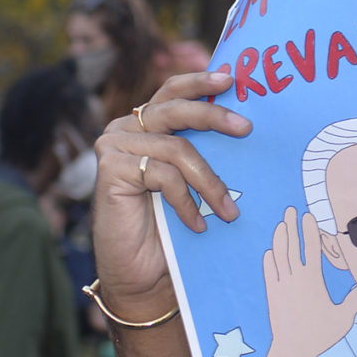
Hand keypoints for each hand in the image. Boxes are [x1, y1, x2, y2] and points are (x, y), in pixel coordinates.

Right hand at [90, 68, 250, 321]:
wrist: (143, 277)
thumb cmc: (173, 227)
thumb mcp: (192, 180)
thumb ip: (203, 150)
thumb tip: (245, 125)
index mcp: (146, 124)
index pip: (173, 92)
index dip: (200, 82)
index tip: (231, 79)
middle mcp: (126, 128)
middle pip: (175, 109)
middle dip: (214, 115)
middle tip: (246, 129)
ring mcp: (115, 147)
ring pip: (176, 148)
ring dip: (209, 182)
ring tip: (228, 211)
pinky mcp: (110, 170)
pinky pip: (163, 175)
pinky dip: (186, 201)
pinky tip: (196, 225)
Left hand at [262, 207, 356, 356]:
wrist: (292, 350)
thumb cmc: (320, 335)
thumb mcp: (343, 317)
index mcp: (312, 280)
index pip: (311, 247)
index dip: (309, 229)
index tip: (307, 215)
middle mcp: (295, 278)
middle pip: (292, 245)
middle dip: (291, 225)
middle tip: (289, 209)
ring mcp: (280, 285)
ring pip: (278, 255)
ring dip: (279, 238)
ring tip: (280, 225)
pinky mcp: (271, 294)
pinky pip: (268, 272)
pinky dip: (269, 260)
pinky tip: (269, 252)